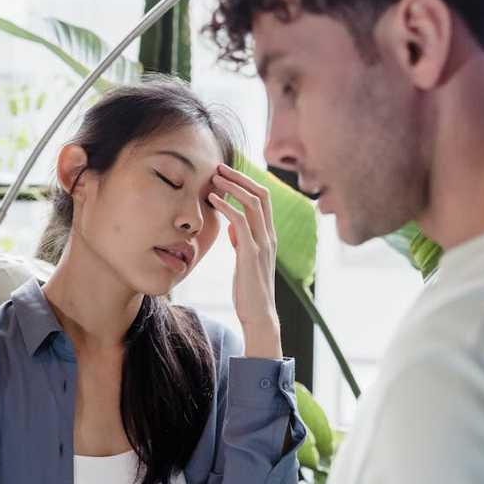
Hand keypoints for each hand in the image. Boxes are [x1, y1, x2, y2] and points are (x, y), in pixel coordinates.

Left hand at [208, 164, 281, 358]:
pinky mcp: (251, 254)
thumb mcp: (246, 261)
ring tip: (214, 178)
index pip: (263, 199)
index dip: (247, 182)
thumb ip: (243, 242)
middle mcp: (270, 236)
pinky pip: (240, 222)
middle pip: (261, 194)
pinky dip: (226, 206)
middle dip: (240, 177)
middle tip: (219, 167)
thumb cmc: (250, 290)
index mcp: (270, 236)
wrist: (259, 315)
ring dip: (232, 187)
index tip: (227, 174)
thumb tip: (234, 228)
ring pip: (252, 203)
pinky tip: (213, 200)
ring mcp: (263, 244)